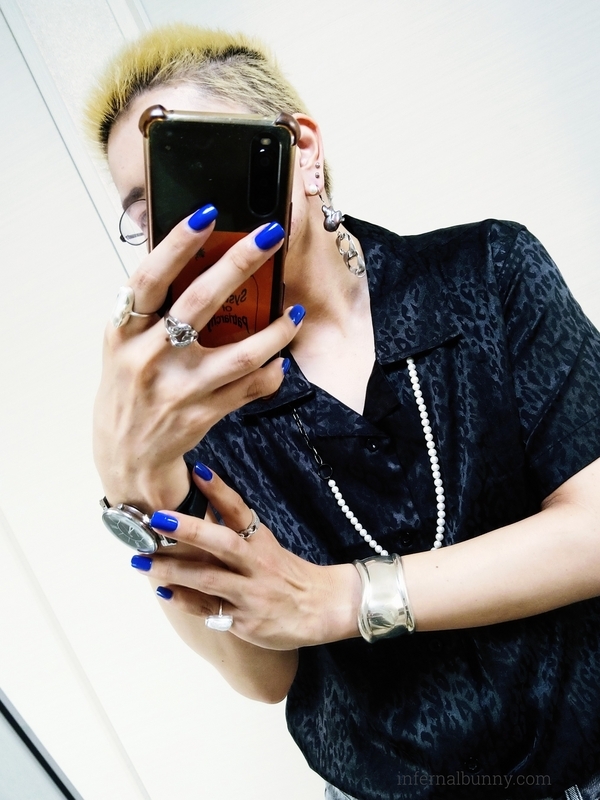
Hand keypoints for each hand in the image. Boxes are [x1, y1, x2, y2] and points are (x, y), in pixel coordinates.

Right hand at [94, 208, 302, 510]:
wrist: (126, 454)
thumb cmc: (129, 389)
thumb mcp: (125, 346)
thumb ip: (150, 311)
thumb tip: (192, 260)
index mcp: (125, 332)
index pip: (150, 278)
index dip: (178, 243)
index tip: (209, 214)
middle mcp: (148, 358)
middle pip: (199, 303)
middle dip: (239, 264)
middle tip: (271, 235)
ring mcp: (177, 389)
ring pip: (238, 355)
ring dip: (274, 331)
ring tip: (295, 311)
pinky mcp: (201, 414)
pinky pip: (247, 389)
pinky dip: (269, 373)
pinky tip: (280, 359)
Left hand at [135, 465, 361, 650]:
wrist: (322, 609)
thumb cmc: (287, 574)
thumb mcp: (267, 547)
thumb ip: (237, 531)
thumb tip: (199, 508)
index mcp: (262, 542)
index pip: (240, 511)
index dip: (219, 491)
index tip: (196, 470)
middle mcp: (256, 565)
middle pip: (222, 543)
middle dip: (189, 530)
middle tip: (157, 518)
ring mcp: (250, 594)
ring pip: (208, 579)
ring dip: (173, 568)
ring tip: (141, 560)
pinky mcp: (245, 620)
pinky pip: (210, 609)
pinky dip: (185, 600)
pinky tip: (163, 590)